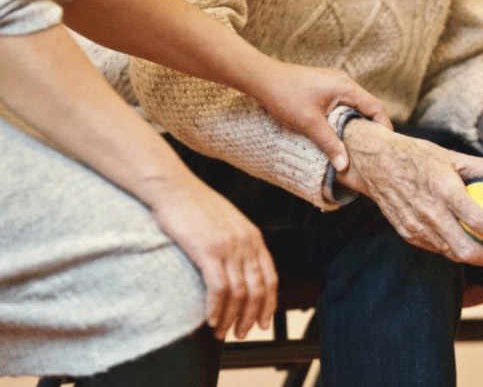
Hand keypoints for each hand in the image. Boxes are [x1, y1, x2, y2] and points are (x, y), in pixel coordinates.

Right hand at [144, 175, 277, 339]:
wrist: (173, 187)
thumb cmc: (194, 205)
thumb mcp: (227, 223)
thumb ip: (237, 244)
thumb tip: (238, 270)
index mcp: (253, 237)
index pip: (270, 278)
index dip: (268, 304)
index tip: (263, 322)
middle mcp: (246, 243)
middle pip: (257, 290)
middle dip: (250, 317)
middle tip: (241, 333)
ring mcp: (229, 246)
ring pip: (239, 293)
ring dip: (231, 317)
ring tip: (222, 332)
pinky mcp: (208, 250)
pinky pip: (219, 288)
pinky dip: (216, 308)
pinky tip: (210, 319)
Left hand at [249, 60, 391, 171]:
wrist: (261, 78)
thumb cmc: (285, 95)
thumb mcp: (309, 123)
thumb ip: (330, 143)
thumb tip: (345, 165)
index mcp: (346, 87)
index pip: (375, 107)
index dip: (383, 127)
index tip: (386, 146)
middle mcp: (343, 82)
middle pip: (367, 107)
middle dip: (372, 128)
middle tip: (374, 150)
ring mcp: (333, 84)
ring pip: (354, 107)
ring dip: (357, 124)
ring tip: (358, 145)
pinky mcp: (324, 88)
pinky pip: (342, 105)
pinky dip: (345, 119)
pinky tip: (340, 133)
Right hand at [336, 120, 482, 266]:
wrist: (375, 163)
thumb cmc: (418, 156)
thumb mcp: (454, 156)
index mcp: (444, 190)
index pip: (479, 221)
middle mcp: (429, 212)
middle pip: (465, 249)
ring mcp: (416, 226)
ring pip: (451, 253)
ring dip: (473, 256)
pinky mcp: (407, 233)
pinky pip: (435, 248)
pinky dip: (452, 248)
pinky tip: (463, 241)